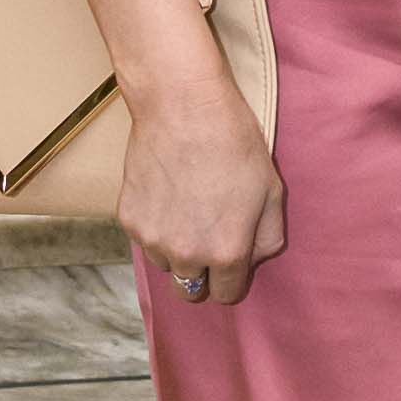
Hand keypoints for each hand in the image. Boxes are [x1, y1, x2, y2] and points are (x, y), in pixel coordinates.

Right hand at [118, 72, 285, 306]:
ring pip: (166, 264)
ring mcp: (152, 238)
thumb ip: (268, 236)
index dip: (233, 277)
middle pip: (191, 290)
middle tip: (209, 237)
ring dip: (176, 249)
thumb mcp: (271, 190)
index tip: (233, 257)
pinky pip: (144, 238)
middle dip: (203, 273)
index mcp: (226, 252)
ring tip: (187, 209)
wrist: (182, 105)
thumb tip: (255, 258)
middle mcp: (186, 254)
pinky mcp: (129, 218)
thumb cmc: (233, 142)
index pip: (227, 294)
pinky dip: (156, 225)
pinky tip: (168, 193)